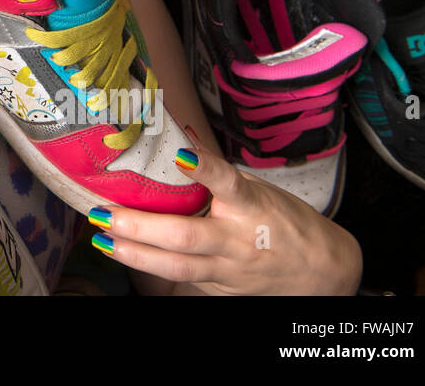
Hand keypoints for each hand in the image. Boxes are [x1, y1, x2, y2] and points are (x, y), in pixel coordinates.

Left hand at [86, 146, 361, 295]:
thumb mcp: (259, 189)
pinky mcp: (220, 289)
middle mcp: (237, 240)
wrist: (322, 274)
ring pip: (177, 266)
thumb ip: (219, 171)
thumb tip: (182, 135)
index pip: (229, 183)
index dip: (206, 169)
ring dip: (135, 253)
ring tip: (102, 240)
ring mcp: (228, 269)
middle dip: (139, 226)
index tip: (181, 155)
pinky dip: (151, 266)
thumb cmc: (284, 222)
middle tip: (104, 213)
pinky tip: (124, 252)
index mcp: (252, 206)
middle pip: (185, 236)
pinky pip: (182, 278)